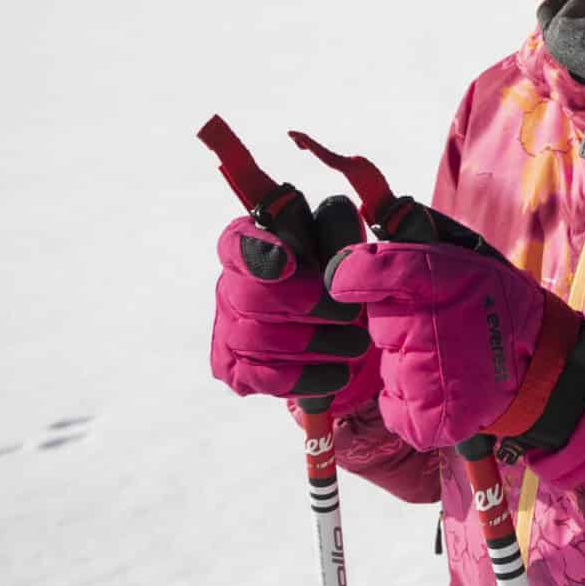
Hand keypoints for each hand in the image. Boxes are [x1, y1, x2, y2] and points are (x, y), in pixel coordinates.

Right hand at [209, 197, 378, 407]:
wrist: (340, 341)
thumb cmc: (338, 281)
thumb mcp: (343, 249)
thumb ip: (338, 228)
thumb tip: (336, 208)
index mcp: (250, 245)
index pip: (237, 244)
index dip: (257, 253)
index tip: (288, 261)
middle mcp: (230, 285)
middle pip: (253, 297)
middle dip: (309, 306)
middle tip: (352, 315)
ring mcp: (228, 329)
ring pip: (260, 339)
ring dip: (317, 344)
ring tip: (357, 345)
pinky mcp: (236, 369)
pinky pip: (264, 377)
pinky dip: (308, 376)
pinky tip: (340, 373)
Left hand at [324, 239, 584, 453]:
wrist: (546, 369)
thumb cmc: (504, 305)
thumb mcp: (472, 255)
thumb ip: (422, 232)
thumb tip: (377, 208)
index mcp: (435, 278)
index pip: (360, 272)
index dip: (354, 275)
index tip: (355, 282)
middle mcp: (423, 327)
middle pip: (379, 322)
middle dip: (403, 322)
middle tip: (446, 326)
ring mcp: (423, 376)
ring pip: (389, 364)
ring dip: (412, 362)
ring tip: (456, 359)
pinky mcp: (427, 417)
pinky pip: (394, 406)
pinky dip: (414, 401)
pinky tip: (447, 388)